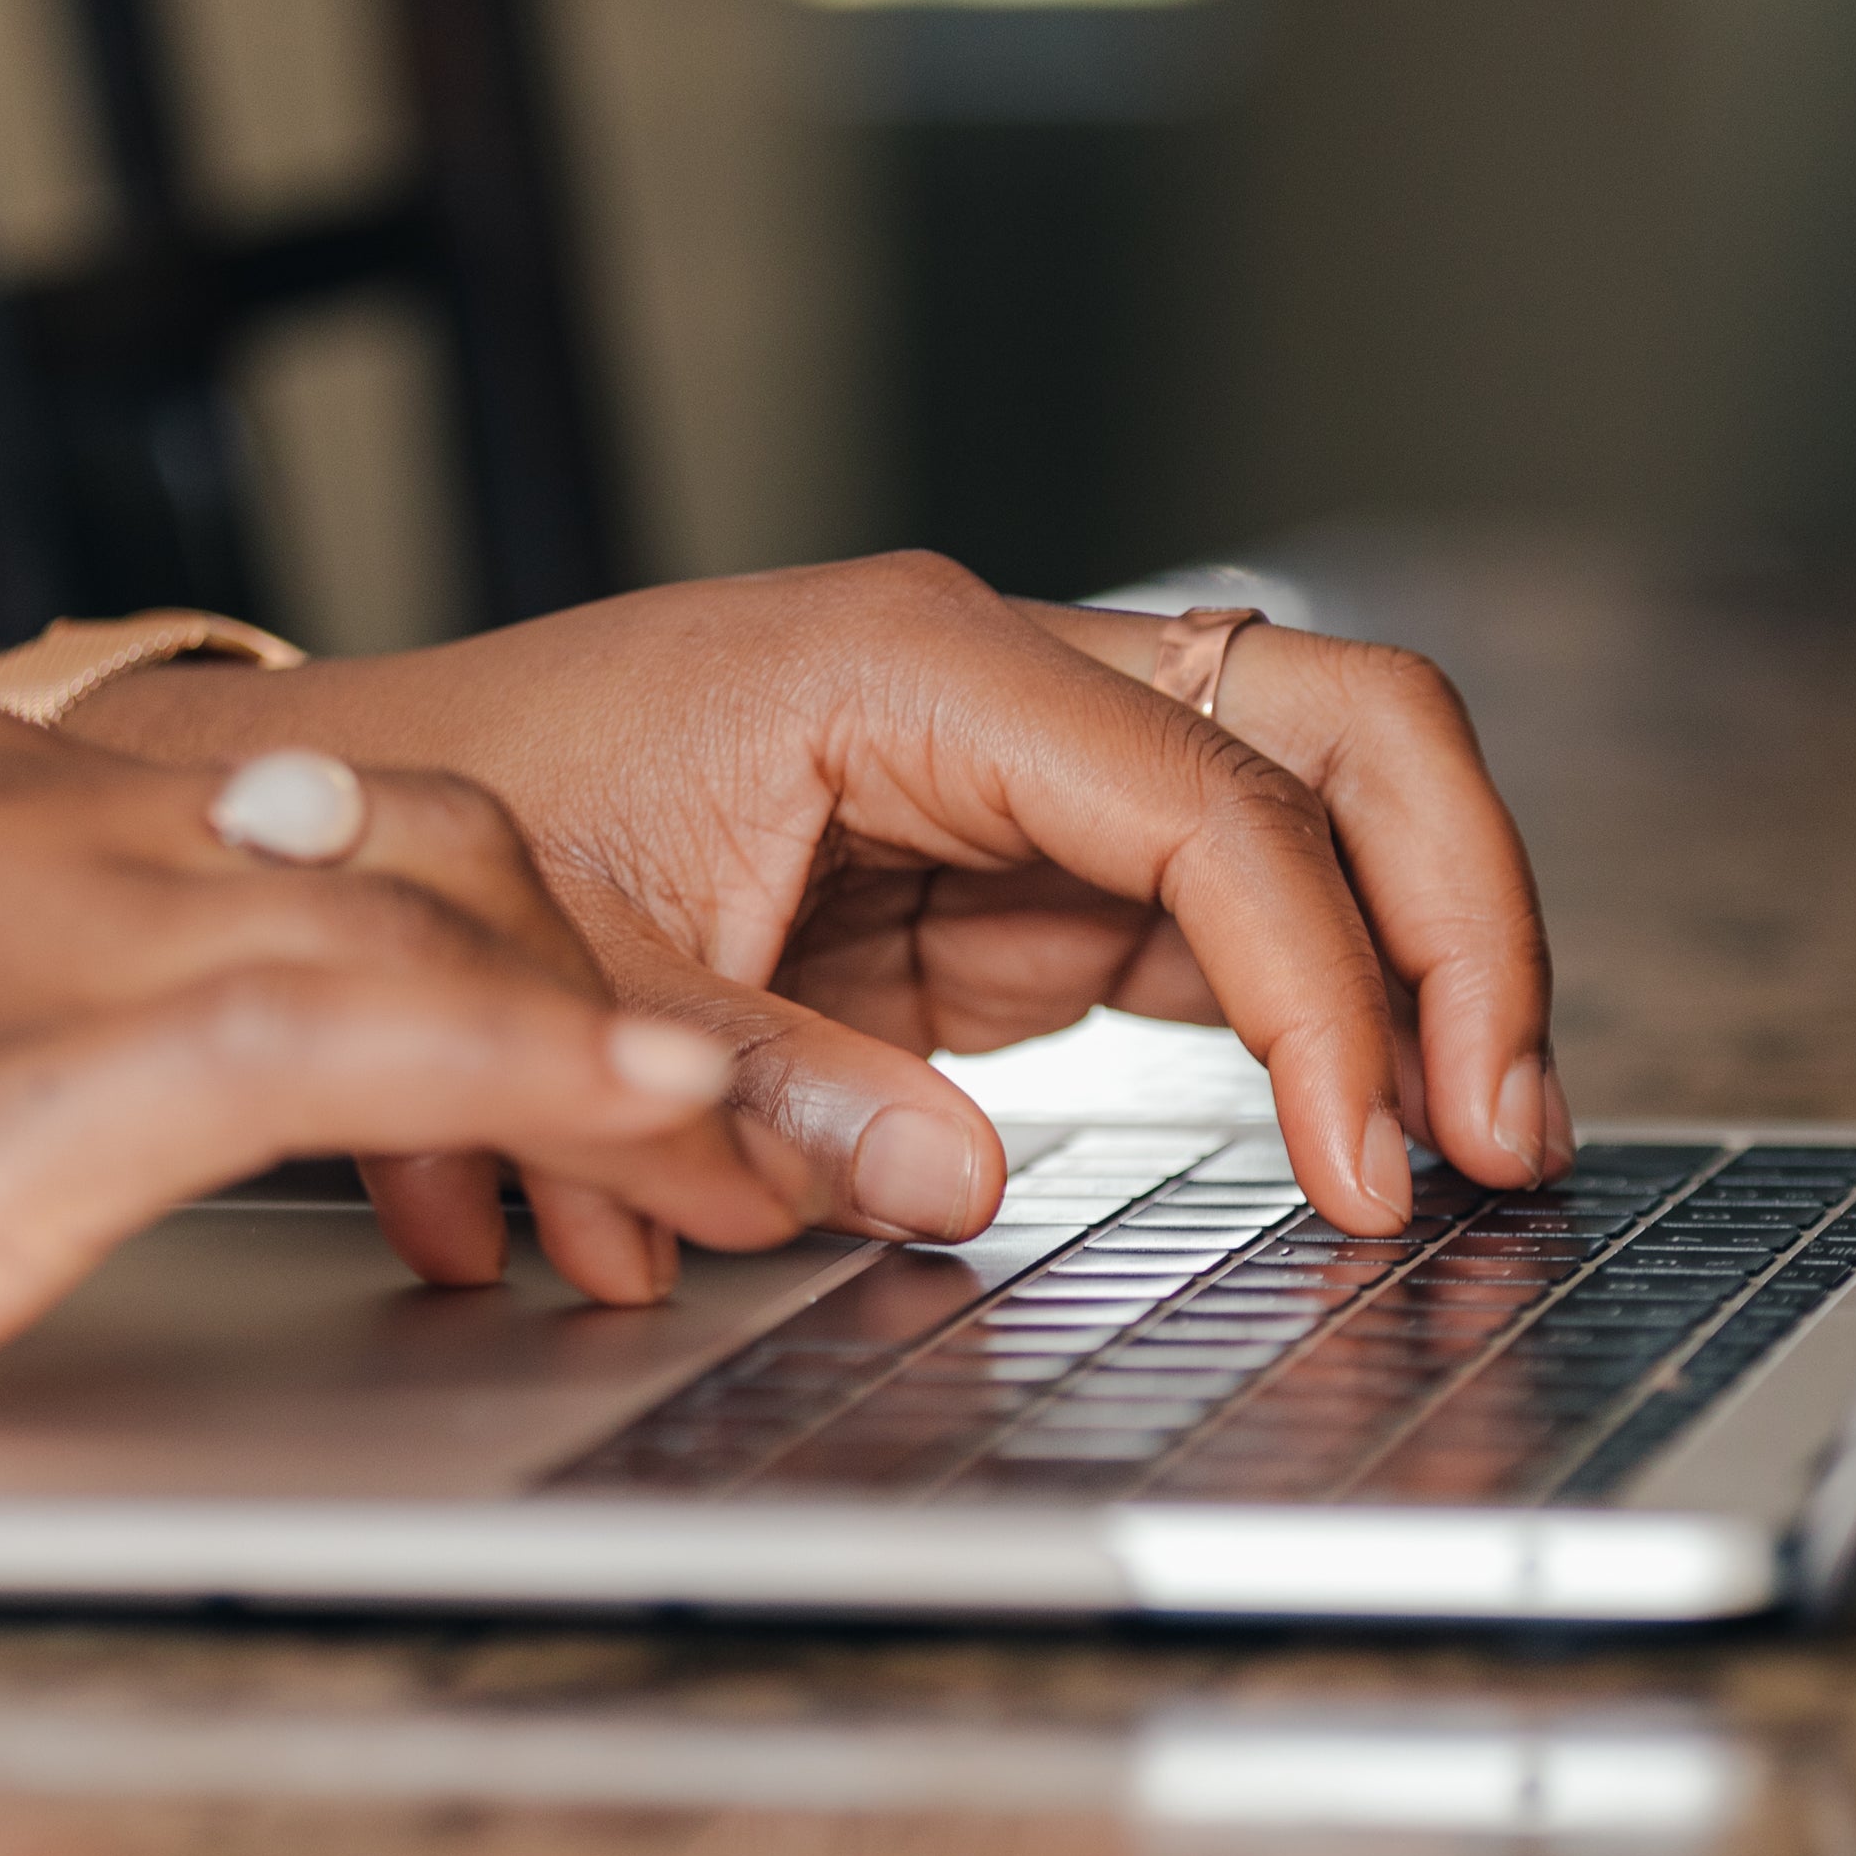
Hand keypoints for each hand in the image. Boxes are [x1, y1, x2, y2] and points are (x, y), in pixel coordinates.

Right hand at [0, 684, 787, 1541]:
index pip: (299, 788)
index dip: (490, 898)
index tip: (606, 997)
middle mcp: (7, 804)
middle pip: (416, 818)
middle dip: (623, 949)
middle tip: (773, 1091)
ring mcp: (11, 919)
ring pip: (435, 899)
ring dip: (661, 1036)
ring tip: (824, 1142)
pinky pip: (350, 1024)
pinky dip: (548, 1059)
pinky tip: (680, 1108)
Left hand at [76, 555, 1565, 1247]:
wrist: (350, 812)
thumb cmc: (449, 834)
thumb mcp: (580, 974)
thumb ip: (761, 1084)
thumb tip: (957, 1192)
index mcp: (909, 663)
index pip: (1211, 805)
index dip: (1323, 987)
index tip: (1357, 1160)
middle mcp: (1001, 684)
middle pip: (1340, 730)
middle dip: (1462, 913)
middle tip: (1505, 1120)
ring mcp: (1024, 770)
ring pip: (1316, 813)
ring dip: (1418, 968)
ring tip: (1474, 1146)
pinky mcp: (1013, 868)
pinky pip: (1226, 910)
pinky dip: (1313, 1011)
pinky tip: (1354, 1130)